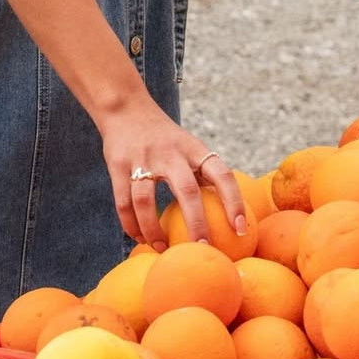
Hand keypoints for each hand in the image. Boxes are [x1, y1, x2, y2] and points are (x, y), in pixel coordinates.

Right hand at [97, 96, 247, 249]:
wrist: (126, 108)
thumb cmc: (166, 138)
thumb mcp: (189, 147)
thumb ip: (204, 174)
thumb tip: (228, 215)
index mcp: (194, 149)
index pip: (221, 174)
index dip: (234, 202)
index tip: (240, 230)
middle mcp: (170, 153)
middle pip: (186, 190)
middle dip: (196, 223)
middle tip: (201, 249)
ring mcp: (142, 158)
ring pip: (145, 200)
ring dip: (153, 229)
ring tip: (161, 249)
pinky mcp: (118, 165)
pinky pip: (123, 201)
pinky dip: (130, 224)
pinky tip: (138, 237)